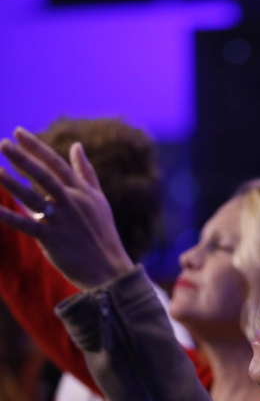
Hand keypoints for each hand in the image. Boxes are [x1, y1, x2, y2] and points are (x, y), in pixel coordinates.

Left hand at [0, 127, 133, 289]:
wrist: (109, 269)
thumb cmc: (103, 233)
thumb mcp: (99, 199)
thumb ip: (86, 171)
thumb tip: (76, 145)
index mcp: (82, 191)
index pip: (56, 163)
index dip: (36, 147)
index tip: (18, 132)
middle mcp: (71, 202)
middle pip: (44, 176)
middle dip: (23, 159)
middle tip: (3, 144)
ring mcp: (61, 220)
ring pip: (33, 198)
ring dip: (13, 184)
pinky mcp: (52, 239)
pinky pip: (27, 225)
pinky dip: (9, 217)